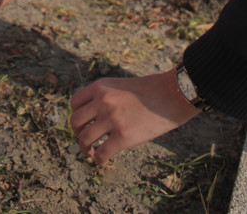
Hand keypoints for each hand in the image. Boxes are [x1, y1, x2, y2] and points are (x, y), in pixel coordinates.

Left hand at [70, 69, 199, 164]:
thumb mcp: (120, 86)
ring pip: (84, 139)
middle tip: (85, 140)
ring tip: (91, 152)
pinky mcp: (123, 137)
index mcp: (100, 87)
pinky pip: (101, 154)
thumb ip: (105, 96)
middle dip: (77, 133)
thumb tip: (94, 116)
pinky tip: (102, 160)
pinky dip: (98, 160)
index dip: (76, 115)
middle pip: (75, 121)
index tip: (83, 124)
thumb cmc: (149, 91)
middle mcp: (102, 101)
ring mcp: (112, 119)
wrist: (172, 95)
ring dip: (84, 149)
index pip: (75, 103)